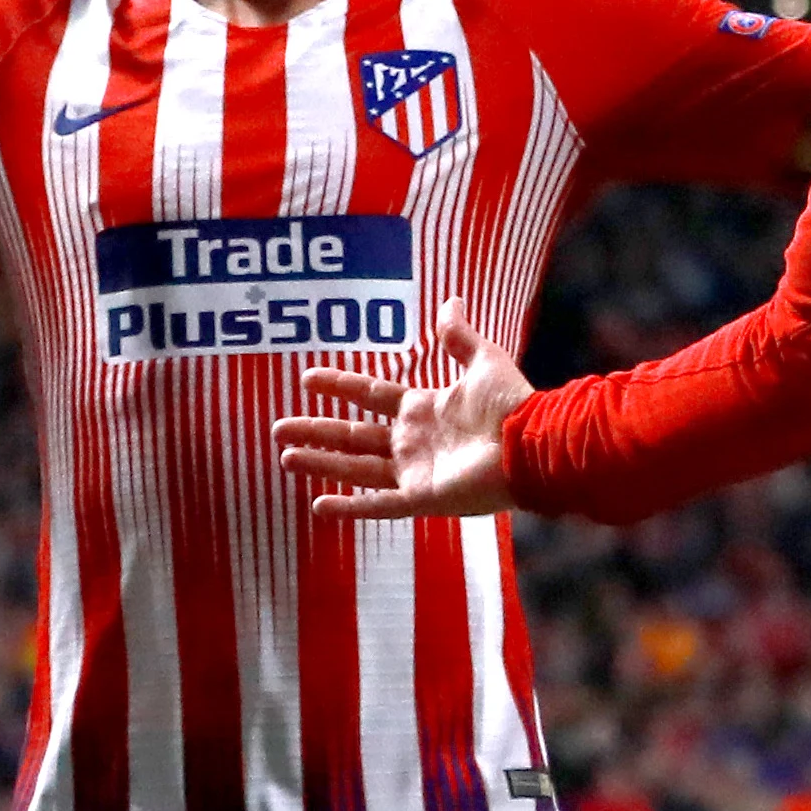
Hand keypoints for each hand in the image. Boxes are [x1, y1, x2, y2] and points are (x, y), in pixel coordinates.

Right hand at [273, 306, 529, 520]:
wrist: (533, 444)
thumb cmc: (512, 404)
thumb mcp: (483, 360)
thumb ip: (459, 336)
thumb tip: (450, 302)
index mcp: (423, 408)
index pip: (371, 396)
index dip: (340, 387)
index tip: (306, 378)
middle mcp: (412, 441)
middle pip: (352, 435)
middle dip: (315, 431)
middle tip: (278, 429)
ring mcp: (415, 471)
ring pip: (356, 468)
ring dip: (320, 463)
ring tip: (285, 457)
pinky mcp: (422, 498)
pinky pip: (378, 504)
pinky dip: (350, 507)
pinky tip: (318, 506)